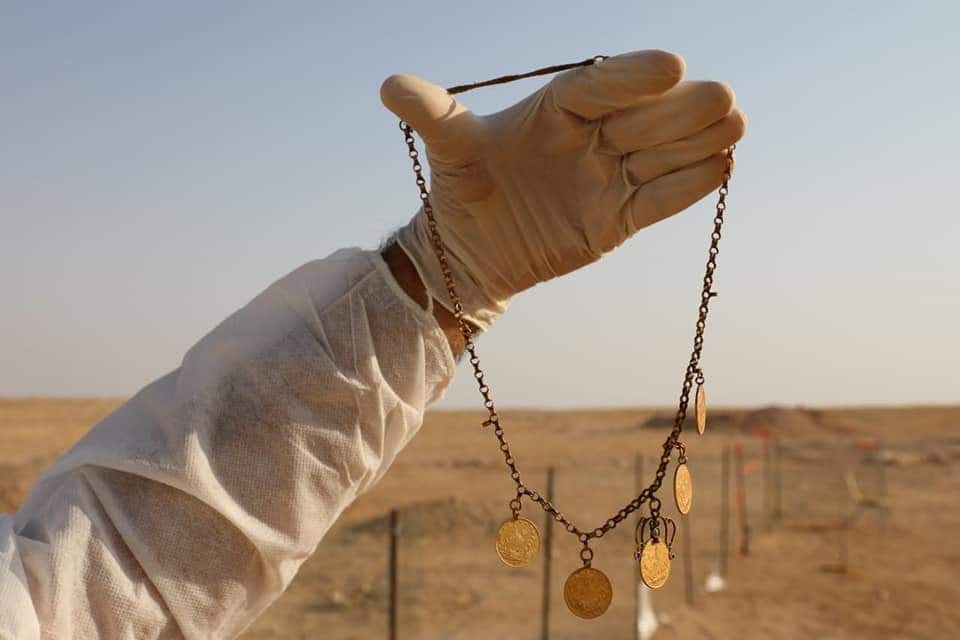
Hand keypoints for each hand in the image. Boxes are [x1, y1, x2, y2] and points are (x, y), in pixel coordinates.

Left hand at [382, 50, 746, 329]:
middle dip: (682, 109)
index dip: (633, 77)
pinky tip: (722, 169)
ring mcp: (611, 175)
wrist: (475, 250)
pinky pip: (659, 200)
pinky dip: (689, 188)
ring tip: (735, 125)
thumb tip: (387, 85)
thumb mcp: (448, 147)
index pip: (600, 85)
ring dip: (698, 142)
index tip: (670, 65)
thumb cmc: (463, 187)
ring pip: (662, 155)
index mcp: (558, 106)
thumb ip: (431, 112)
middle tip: (721, 96)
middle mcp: (593, 135)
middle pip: (644, 117)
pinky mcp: (621, 217)